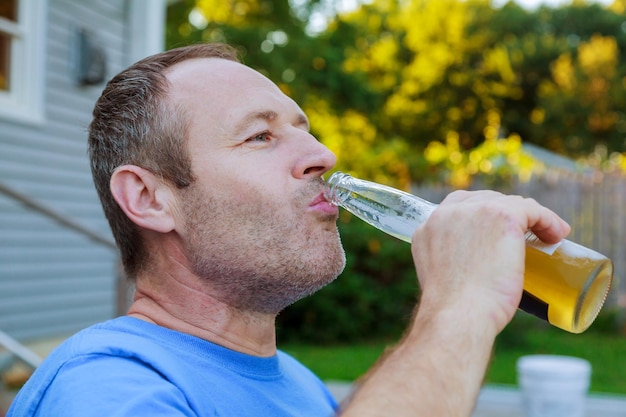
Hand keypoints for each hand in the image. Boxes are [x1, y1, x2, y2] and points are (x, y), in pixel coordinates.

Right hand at [411, 190, 569, 333]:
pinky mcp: (503, 217)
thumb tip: (471, 276)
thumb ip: (449, 268)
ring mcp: (474, 212)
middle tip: (525, 238)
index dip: (481, 216)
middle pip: (485, 200)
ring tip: (548, 238)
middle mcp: (447, 213)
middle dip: (507, 214)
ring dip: (531, 218)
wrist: (459, 316)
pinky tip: (557, 233)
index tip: (498, 234)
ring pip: (510, 204)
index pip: (457, 207)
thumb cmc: (454, 313)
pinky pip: (533, 210)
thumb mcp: (440, 282)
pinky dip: (548, 220)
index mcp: (426, 228)